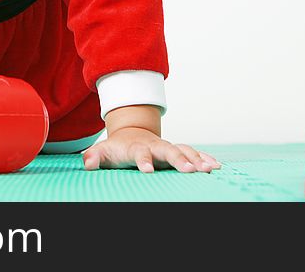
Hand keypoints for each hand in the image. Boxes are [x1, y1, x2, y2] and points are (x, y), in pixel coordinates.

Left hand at [82, 127, 221, 173]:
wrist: (131, 133)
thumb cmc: (117, 147)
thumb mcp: (103, 151)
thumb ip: (95, 156)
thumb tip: (88, 162)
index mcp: (137, 147)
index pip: (140, 153)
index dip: (144, 161)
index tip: (148, 171)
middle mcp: (156, 146)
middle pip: (168, 151)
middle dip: (179, 159)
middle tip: (189, 170)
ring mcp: (168, 147)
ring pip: (185, 150)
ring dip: (197, 159)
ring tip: (209, 169)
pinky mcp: (178, 151)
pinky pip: (194, 153)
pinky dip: (205, 158)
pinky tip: (217, 166)